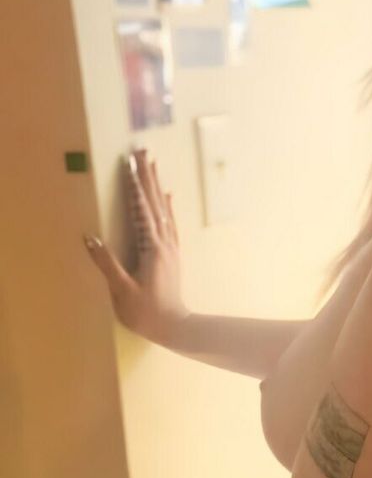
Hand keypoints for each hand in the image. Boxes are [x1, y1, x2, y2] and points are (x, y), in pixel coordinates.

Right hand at [83, 149, 188, 345]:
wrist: (174, 326)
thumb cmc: (145, 311)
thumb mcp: (122, 289)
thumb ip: (107, 263)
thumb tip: (90, 238)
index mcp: (150, 247)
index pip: (140, 209)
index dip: (133, 185)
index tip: (128, 163)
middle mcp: (163, 241)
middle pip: (154, 202)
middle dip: (146, 175)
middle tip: (142, 151)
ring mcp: (170, 246)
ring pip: (163, 208)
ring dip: (156, 184)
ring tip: (152, 163)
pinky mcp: (172, 253)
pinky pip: (170, 222)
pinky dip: (167, 206)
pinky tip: (167, 195)